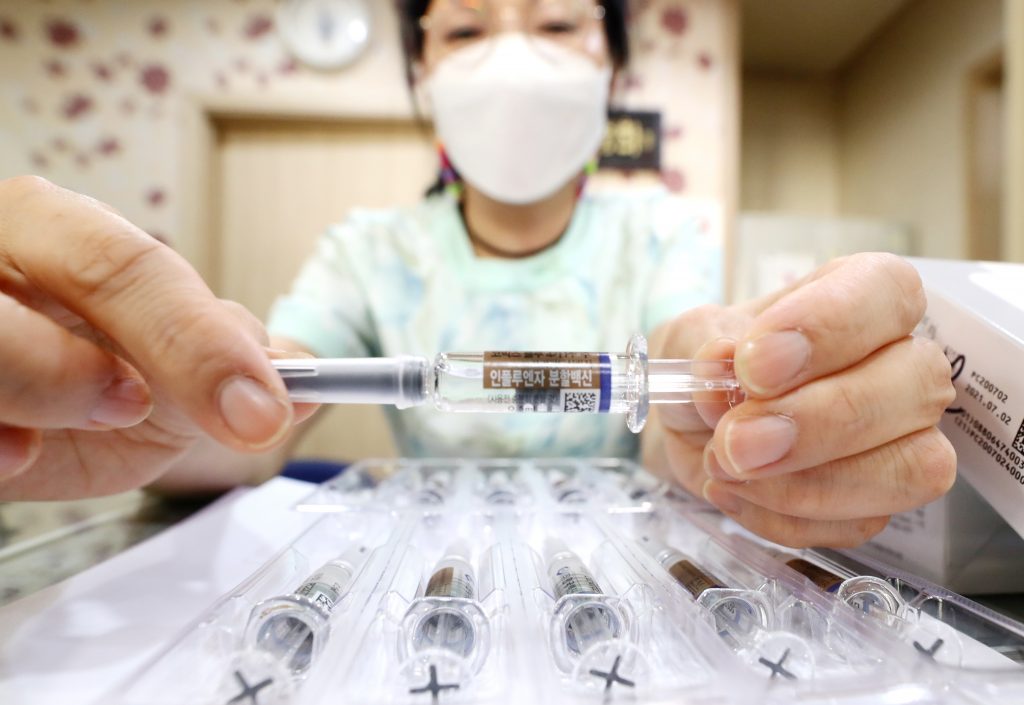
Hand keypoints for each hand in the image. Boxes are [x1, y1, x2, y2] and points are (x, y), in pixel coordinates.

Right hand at [0, 176, 311, 499]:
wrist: (1, 421)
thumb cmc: (69, 381)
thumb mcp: (153, 372)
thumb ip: (221, 361)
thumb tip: (302, 373)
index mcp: (54, 234)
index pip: (126, 265)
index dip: (199, 339)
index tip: (260, 408)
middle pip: (47, 285)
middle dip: (109, 360)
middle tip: (141, 409)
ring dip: (39, 389)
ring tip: (58, 432)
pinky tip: (13, 455)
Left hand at [650, 253, 955, 547]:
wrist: (691, 425)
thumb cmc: (706, 365)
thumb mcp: (687, 339)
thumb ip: (702, 347)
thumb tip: (721, 366)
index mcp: (860, 295)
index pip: (888, 290)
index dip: (828, 327)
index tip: (752, 364)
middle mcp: (900, 362)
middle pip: (917, 384)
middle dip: (818, 421)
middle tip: (735, 440)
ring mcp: (905, 437)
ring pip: (913, 466)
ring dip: (808, 484)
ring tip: (723, 467)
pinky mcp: (881, 501)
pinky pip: (861, 523)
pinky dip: (784, 517)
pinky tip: (732, 492)